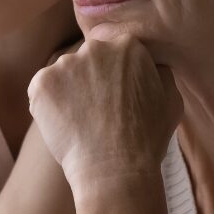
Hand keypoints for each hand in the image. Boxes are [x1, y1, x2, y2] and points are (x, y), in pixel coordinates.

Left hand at [27, 34, 182, 201]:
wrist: (114, 168)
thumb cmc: (147, 138)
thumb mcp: (171, 98)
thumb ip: (159, 71)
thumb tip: (150, 64)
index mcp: (128, 45)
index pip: (115, 52)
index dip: (115, 76)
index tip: (117, 97)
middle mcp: (95, 47)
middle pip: (89, 58)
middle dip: (92, 78)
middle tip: (99, 110)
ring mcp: (65, 64)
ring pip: (65, 73)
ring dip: (69, 90)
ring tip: (82, 121)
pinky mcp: (41, 83)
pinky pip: (43, 89)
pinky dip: (49, 105)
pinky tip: (65, 125)